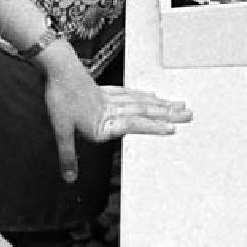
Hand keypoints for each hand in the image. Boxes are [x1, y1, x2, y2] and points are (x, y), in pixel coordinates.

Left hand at [41, 40, 193, 182]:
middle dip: (168, 114)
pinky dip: (143, 95)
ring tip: (178, 104)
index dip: (153, 127)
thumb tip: (69, 179)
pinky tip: (152, 95)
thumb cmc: (60, 97)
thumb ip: (67, 155)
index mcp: (104, 122)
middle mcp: (112, 109)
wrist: (57, 67)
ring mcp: (110, 98)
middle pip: (144, 112)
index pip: (133, 125)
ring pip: (141, 102)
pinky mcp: (105, 90)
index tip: (173, 128)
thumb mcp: (61, 130)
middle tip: (189, 114)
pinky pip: (130, 93)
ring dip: (161, 104)